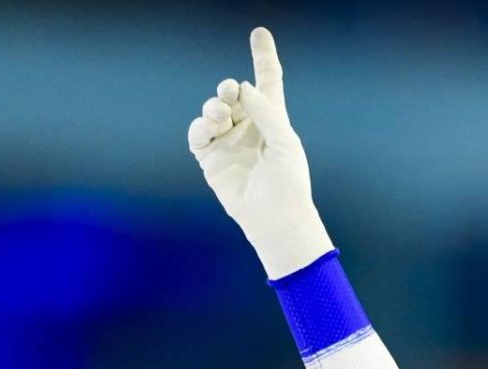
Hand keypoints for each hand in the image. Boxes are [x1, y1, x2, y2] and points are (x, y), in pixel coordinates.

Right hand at [187, 27, 331, 278]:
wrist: (275, 217)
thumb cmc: (289, 182)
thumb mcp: (285, 142)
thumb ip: (266, 112)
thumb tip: (243, 87)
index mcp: (273, 120)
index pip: (268, 83)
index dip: (263, 58)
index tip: (260, 33)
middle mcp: (249, 127)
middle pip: (234, 94)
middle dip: (230, 88)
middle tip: (231, 90)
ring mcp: (228, 141)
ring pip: (214, 110)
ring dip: (215, 107)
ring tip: (221, 114)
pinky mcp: (210, 158)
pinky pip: (198, 133)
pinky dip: (200, 127)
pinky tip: (209, 127)